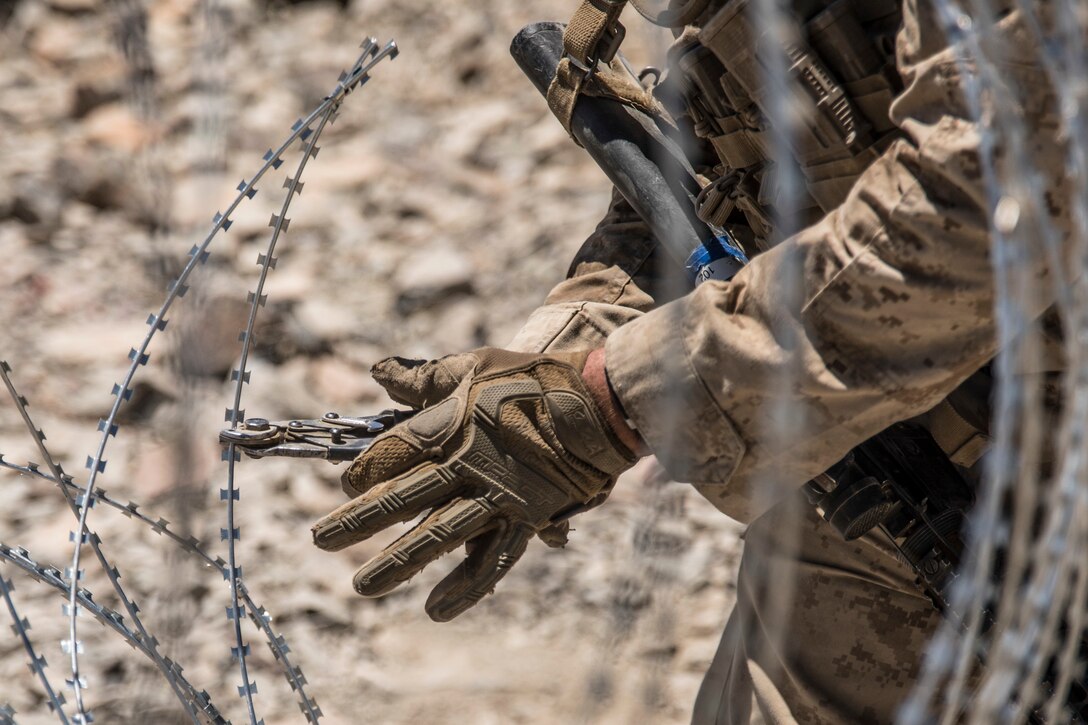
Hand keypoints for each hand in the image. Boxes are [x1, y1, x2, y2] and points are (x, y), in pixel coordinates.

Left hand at [311, 348, 636, 620]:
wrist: (598, 401)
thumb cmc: (533, 378)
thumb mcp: (475, 365)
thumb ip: (424, 377)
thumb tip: (376, 372)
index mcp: (450, 424)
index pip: (392, 453)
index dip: (364, 469)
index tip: (347, 482)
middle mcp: (467, 466)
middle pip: (402, 496)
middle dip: (358, 521)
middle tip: (320, 540)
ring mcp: (496, 497)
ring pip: (438, 535)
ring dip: (398, 563)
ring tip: (362, 587)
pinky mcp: (526, 519)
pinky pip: (493, 560)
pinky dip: (466, 588)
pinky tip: (435, 609)